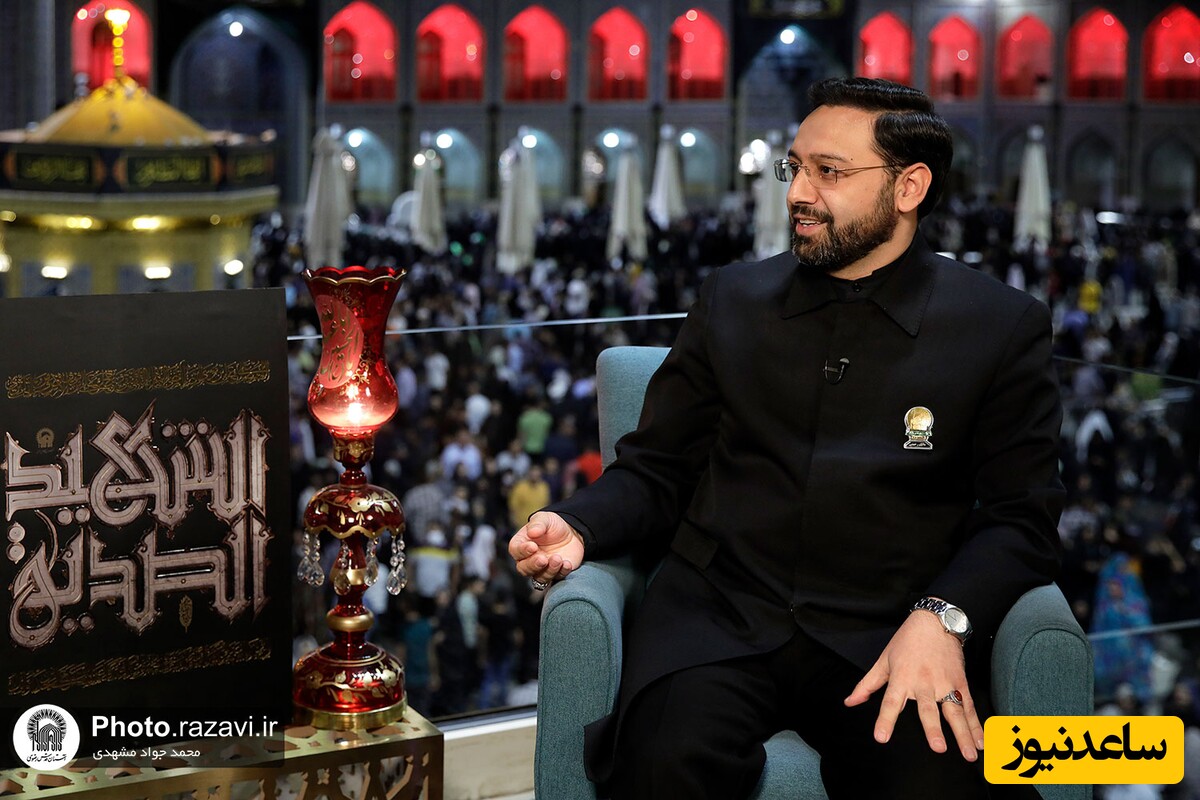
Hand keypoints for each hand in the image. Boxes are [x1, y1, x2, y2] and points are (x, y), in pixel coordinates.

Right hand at [508, 511, 584, 586]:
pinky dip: (562, 572)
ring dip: (549, 570)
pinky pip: (557, 578)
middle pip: (524, 569)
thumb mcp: (545, 519)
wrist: (571, 532)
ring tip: (558, 558)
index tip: (533, 546)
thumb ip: (537, 524)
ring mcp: (542, 569)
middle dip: (533, 565)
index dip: (522, 551)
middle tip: (543, 559)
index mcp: (521, 544)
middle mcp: (529, 559)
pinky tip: (567, 563)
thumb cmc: (552, 525)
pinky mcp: (556, 574)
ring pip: (540, 578)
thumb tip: (532, 532)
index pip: (515, 551)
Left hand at [843, 610, 983, 761]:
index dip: (885, 720)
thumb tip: (850, 702)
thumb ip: (868, 685)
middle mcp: (924, 683)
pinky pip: (969, 707)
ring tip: (969, 754)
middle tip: (938, 748)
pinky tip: (981, 741)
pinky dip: (976, 725)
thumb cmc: (906, 642)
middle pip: (928, 709)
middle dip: (933, 729)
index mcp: (902, 678)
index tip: (881, 737)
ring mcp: (945, 684)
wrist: (935, 622)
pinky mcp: (961, 683)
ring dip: (963, 734)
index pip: (890, 702)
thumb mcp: (884, 660)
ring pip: (955, 712)